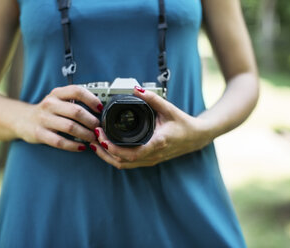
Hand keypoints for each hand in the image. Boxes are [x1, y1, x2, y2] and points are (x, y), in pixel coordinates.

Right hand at [16, 85, 102, 150]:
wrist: (23, 120)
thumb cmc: (49, 111)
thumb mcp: (59, 101)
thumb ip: (75, 102)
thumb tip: (100, 110)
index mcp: (57, 93)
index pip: (77, 91)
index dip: (91, 99)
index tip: (100, 108)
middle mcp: (50, 104)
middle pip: (76, 111)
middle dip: (91, 121)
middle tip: (99, 128)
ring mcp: (43, 119)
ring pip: (70, 127)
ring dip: (85, 134)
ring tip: (93, 138)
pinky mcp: (39, 133)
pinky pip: (60, 141)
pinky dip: (73, 145)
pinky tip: (81, 147)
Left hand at [90, 87, 212, 168]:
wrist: (196, 138)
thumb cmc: (184, 124)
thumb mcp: (169, 109)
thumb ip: (152, 98)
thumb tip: (137, 89)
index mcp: (157, 143)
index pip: (130, 153)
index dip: (112, 147)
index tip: (101, 135)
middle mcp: (152, 155)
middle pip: (121, 162)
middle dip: (104, 152)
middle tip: (93, 138)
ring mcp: (150, 160)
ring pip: (123, 165)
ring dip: (108, 157)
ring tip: (96, 144)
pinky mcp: (149, 160)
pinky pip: (128, 163)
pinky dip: (115, 158)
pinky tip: (108, 149)